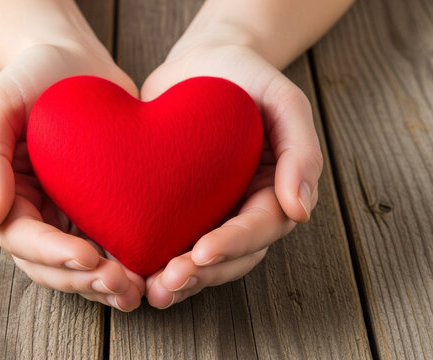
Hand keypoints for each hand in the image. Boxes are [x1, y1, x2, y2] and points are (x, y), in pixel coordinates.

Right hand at [0, 40, 145, 310]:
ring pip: (78, 266)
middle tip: (122, 285)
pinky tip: (150, 272)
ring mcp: (61, 215)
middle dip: (83, 280)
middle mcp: (28, 212)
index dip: (53, 254)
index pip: (20, 237)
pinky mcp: (93, 210)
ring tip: (137, 289)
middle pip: (49, 264)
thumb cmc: (31, 76)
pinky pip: (106, 245)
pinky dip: (124, 263)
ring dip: (104, 284)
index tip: (90, 258)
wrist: (74, 61)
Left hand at [142, 40, 322, 307]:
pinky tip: (131, 271)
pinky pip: (168, 240)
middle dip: (202, 274)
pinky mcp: (175, 207)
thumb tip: (301, 211)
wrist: (201, 62)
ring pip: (200, 259)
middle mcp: (242, 208)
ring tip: (152, 291)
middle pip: (231, 256)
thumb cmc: (246, 76)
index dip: (234, 244)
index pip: (260, 227)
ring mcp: (209, 211)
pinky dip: (152, 259)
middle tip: (170, 282)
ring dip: (180, 279)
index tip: (202, 253)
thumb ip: (301, 151)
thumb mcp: (284, 100)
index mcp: (273, 189)